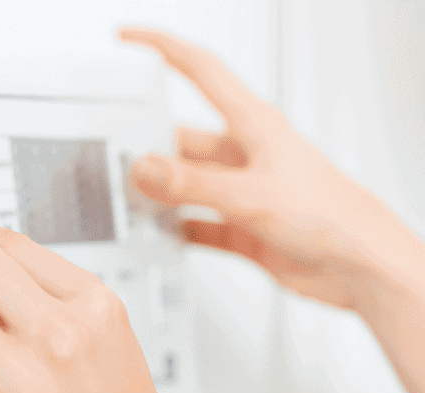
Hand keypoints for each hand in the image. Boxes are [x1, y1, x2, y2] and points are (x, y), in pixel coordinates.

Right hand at [120, 28, 422, 315]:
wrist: (361, 266)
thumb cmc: (331, 216)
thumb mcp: (250, 194)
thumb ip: (192, 184)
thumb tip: (146, 170)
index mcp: (253, 125)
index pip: (201, 71)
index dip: (164, 49)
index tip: (130, 39)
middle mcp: (246, 153)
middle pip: (184, 138)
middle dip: (150, 145)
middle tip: (117, 154)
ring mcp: (244, 190)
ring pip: (187, 182)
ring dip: (162, 192)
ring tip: (133, 199)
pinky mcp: (243, 226)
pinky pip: (198, 222)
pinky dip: (178, 228)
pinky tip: (162, 234)